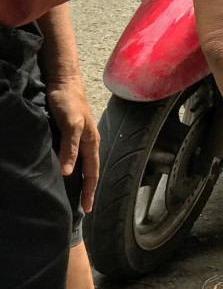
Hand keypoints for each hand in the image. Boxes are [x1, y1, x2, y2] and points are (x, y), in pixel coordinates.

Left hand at [45, 72, 99, 212]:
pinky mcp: (70, 132)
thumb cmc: (68, 100)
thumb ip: (70, 147)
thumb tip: (68, 173)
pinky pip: (74, 155)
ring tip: (75, 193)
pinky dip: (73, 167)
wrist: (63, 80)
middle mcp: (88, 141)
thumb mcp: (71, 124)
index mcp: (91, 141)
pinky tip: (66, 171)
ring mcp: (80, 137)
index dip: (90, 190)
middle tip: (83, 207)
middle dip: (88, 188)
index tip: (87, 208)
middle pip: (90, 169)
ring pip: (83, 163)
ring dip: (81, 179)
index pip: (92, 172)